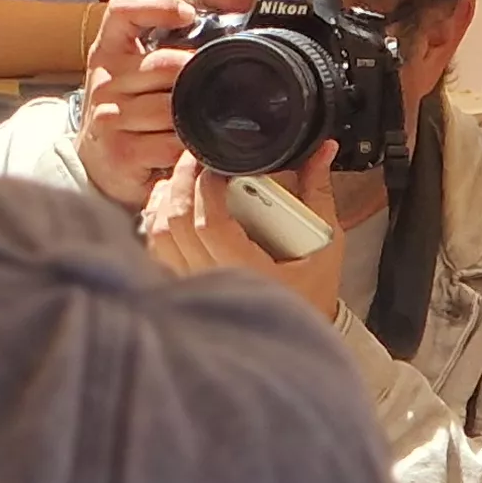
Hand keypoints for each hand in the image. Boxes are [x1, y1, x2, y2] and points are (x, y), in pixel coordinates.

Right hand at [77, 0, 200, 205]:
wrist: (96, 162)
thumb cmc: (121, 109)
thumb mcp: (127, 70)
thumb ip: (157, 48)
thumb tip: (210, 30)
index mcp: (106, 51)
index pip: (123, 11)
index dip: (158, 5)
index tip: (187, 14)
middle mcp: (103, 80)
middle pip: (166, 64)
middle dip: (196, 75)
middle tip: (210, 85)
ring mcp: (110, 117)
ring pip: (173, 106)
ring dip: (194, 116)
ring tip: (196, 119)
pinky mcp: (122, 152)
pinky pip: (172, 143)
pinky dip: (188, 146)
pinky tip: (186, 144)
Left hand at [141, 146, 348, 323]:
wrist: (299, 332)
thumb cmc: (313, 290)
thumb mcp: (325, 240)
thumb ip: (318, 190)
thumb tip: (323, 150)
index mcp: (249, 271)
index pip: (210, 225)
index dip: (206, 188)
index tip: (215, 163)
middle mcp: (214, 281)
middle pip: (177, 225)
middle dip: (181, 182)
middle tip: (193, 159)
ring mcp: (194, 286)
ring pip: (160, 236)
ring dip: (165, 201)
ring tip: (180, 178)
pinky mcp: (184, 285)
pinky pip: (157, 250)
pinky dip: (158, 222)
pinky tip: (170, 205)